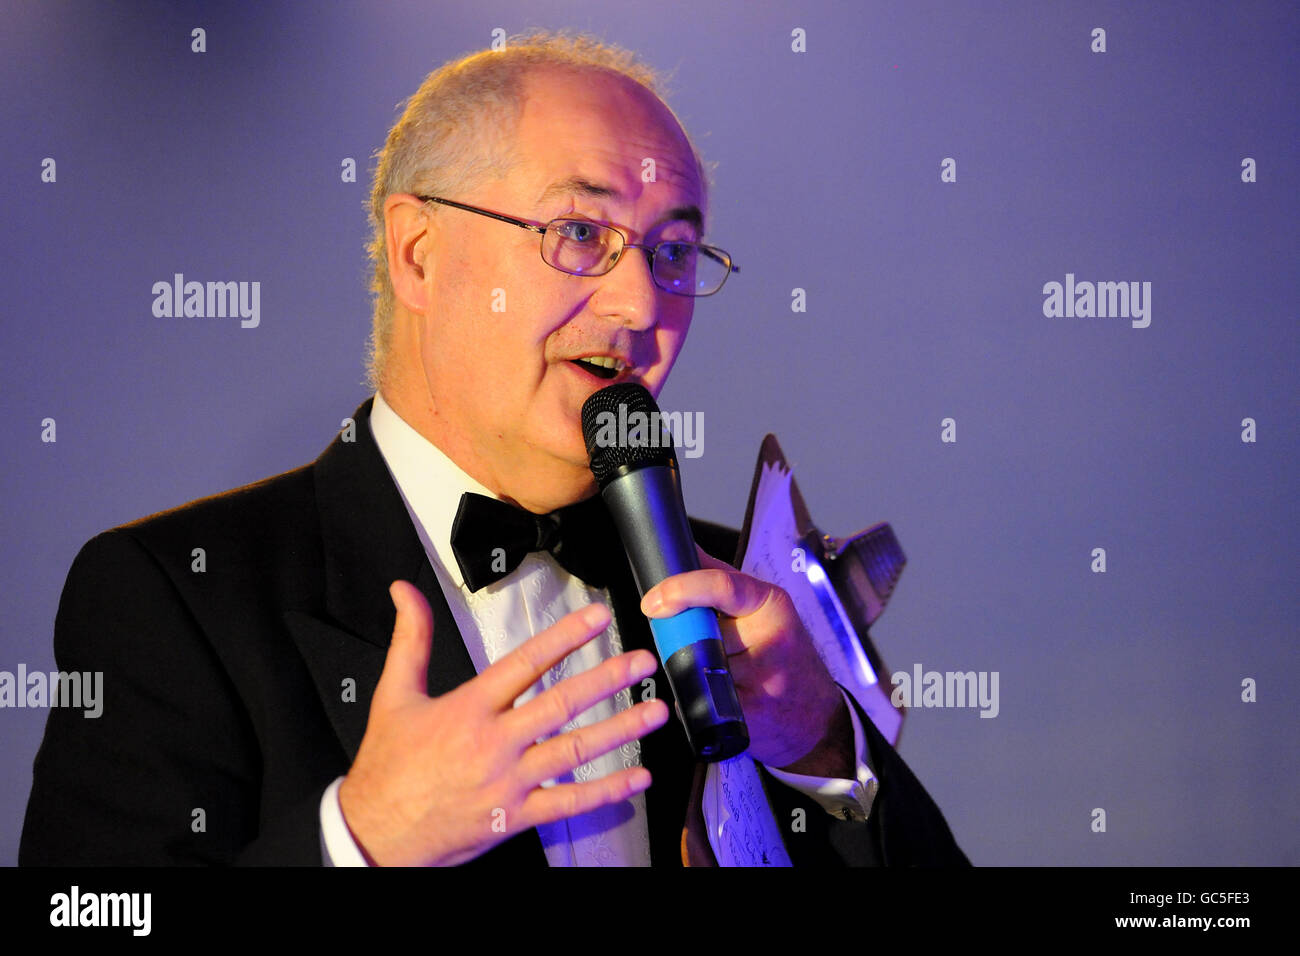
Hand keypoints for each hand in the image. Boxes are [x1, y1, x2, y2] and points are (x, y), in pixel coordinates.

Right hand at [338, 580, 668, 865]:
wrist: (375, 833)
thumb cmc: (387, 766)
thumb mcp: (393, 694)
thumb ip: (410, 639)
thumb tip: (405, 591)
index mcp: (469, 708)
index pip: (526, 663)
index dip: (566, 637)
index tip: (598, 617)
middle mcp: (494, 743)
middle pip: (561, 704)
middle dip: (607, 679)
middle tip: (643, 662)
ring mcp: (508, 782)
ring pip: (573, 751)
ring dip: (620, 730)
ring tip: (655, 712)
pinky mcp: (515, 817)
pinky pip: (568, 803)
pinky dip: (607, 791)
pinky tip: (638, 778)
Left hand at [640, 547, 850, 775]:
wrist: (816, 712)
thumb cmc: (785, 653)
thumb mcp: (763, 608)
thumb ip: (721, 580)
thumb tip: (682, 550)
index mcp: (771, 604)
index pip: (721, 586)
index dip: (679, 590)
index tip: (653, 601)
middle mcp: (771, 638)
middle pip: (699, 632)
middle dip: (683, 639)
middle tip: (687, 642)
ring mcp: (763, 679)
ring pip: (694, 669)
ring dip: (686, 670)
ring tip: (714, 670)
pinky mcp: (750, 713)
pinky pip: (697, 702)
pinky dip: (691, 699)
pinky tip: (712, 694)